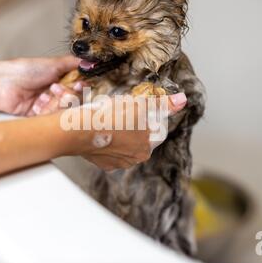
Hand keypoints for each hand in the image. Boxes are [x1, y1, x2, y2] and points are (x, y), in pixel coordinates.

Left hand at [0, 56, 80, 115]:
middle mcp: (56, 94)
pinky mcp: (41, 118)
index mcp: (61, 80)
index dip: (81, 88)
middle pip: (74, 101)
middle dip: (67, 96)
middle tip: (55, 89)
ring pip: (64, 111)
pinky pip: (52, 119)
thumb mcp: (53, 63)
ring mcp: (49, 106)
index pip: (79, 88)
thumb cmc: (25, 70)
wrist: (5, 84)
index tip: (78, 85)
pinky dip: (46, 111)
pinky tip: (37, 104)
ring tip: (43, 96)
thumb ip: (74, 63)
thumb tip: (92, 62)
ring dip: (55, 103)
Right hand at [72, 92, 187, 169]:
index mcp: (145, 148)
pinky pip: (107, 147)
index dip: (148, 115)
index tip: (138, 107)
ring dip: (120, 131)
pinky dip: (105, 138)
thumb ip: (162, 104)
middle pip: (139, 137)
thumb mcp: (140, 106)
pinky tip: (100, 127)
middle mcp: (132, 159)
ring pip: (123, 143)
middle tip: (122, 111)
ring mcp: (114, 162)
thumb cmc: (109, 118)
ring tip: (110, 118)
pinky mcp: (99, 161)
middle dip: (133, 124)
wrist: (79, 130)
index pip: (155, 130)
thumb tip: (182, 100)